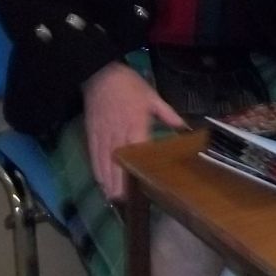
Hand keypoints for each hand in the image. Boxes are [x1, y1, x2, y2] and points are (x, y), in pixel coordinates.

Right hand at [81, 62, 185, 199]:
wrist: (100, 75)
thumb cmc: (129, 86)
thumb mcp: (152, 97)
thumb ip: (167, 114)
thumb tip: (184, 126)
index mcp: (135, 124)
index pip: (137, 150)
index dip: (137, 169)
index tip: (140, 184)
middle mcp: (118, 133)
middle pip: (118, 162)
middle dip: (119, 182)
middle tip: (124, 200)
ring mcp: (103, 135)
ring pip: (104, 162)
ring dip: (107, 180)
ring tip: (112, 196)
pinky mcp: (91, 134)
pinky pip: (93, 155)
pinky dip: (96, 169)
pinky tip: (99, 180)